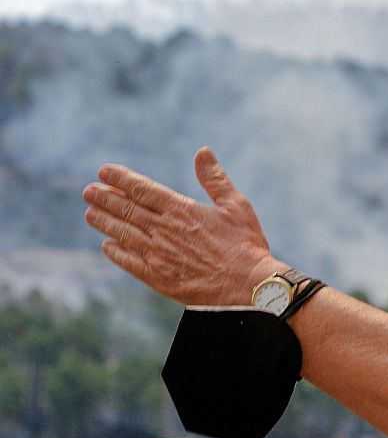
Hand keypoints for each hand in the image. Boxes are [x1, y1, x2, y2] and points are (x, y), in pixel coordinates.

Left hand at [83, 148, 282, 305]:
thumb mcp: (236, 205)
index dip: (121, 179)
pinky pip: (129, 262)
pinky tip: (108, 246)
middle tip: (89, 191)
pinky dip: (116, 253)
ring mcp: (158, 254)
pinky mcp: (158, 277)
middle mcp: (164, 230)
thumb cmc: (246, 244)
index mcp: (181, 209)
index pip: (142, 189)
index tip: (104, 172)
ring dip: (104, 222)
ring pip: (122, 233)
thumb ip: (215, 179)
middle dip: (105, 198)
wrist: (247, 285)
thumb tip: (202, 152)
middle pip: (126, 209)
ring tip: (90, 214)